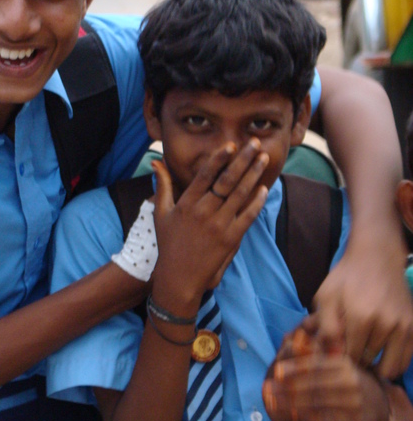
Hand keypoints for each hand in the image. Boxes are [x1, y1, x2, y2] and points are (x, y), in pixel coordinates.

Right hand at [151, 139, 268, 308]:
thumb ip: (162, 185)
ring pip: (240, 194)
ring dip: (254, 174)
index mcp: (186, 204)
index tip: (230, 144)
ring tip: (263, 158)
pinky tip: (264, 188)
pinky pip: (248, 216)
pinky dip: (257, 201)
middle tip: (254, 144)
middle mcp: (203, 212)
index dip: (219, 158)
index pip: (205, 175)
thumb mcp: (161, 213)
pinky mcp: (231, 239)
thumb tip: (156, 162)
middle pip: (227, 180)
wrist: (179, 277)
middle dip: (243, 160)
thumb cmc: (169, 243)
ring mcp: (219, 225)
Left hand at [263, 323, 389, 420]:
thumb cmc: (350, 377)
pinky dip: (306, 416)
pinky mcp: (355, 420)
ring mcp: (354, 402)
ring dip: (291, 403)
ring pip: (316, 403)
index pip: (316, 365)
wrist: (378, 404)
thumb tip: (291, 341)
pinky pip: (325, 419)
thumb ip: (318, 354)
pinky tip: (290, 414)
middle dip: (287, 387)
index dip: (295, 368)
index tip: (275, 370)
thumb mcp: (339, 361)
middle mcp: (351, 381)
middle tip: (267, 388)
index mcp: (345, 362)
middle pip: (314, 384)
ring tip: (272, 402)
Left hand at [312, 238, 412, 378]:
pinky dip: (393, 364)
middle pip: (368, 361)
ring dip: (376, 366)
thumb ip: (325, 326)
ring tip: (364, 356)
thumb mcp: (326, 297)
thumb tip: (330, 354)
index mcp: (361, 317)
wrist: (376, 259)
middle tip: (349, 352)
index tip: (336, 351)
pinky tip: (381, 355)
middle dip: (356, 362)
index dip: (340, 357)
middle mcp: (386, 323)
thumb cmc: (346, 278)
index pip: (349, 355)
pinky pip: (405, 361)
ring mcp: (403, 326)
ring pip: (389, 367)